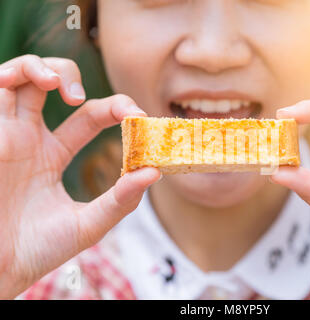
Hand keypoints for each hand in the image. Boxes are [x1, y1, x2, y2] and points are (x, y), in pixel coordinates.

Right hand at [0, 55, 159, 297]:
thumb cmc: (37, 251)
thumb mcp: (88, 224)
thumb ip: (120, 200)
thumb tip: (155, 173)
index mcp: (52, 155)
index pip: (89, 116)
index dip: (115, 108)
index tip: (139, 114)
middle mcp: (29, 138)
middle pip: (53, 86)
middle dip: (76, 78)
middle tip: (100, 101)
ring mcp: (6, 132)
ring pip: (21, 77)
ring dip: (43, 67)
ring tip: (59, 84)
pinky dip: (12, 73)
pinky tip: (36, 81)